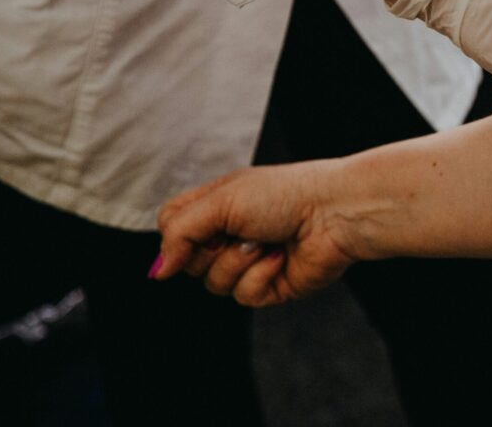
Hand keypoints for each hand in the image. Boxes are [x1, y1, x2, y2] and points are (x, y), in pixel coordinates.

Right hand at [152, 161, 361, 306]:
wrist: (334, 212)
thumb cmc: (283, 195)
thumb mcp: (220, 201)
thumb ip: (180, 233)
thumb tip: (157, 271)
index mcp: (216, 207)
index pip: (171, 228)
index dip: (176, 235)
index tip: (197, 228)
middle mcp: (229, 236)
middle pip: (188, 263)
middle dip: (211, 248)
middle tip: (239, 230)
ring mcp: (249, 263)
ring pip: (214, 284)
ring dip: (239, 261)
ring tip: (267, 240)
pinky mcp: (270, 287)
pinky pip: (244, 296)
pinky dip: (261, 275)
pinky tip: (281, 257)